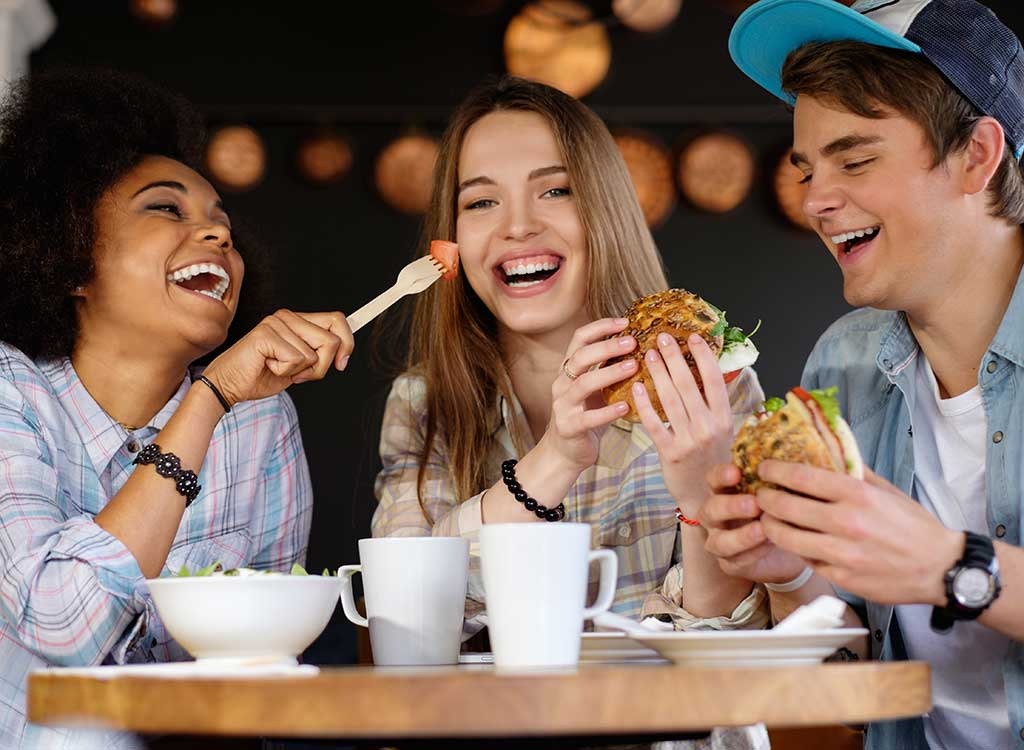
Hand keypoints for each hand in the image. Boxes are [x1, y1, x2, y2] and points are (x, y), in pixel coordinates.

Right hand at [202, 309, 353, 406]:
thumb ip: (319, 354)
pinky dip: (285, 372)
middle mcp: (287, 316)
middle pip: (332, 339)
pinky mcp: (266, 334)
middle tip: (302, 374)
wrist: (229, 386)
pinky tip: (268, 366)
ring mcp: (276, 323)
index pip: (336, 320)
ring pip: (315, 354)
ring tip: (279, 368)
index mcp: (297, 320)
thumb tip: (343, 352)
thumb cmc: (261, 375)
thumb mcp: (300, 366)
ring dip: (301, 371)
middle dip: (322, 366)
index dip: (348, 342)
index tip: (343, 363)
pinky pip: (296, 359)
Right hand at [542, 318, 637, 471]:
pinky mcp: (569, 427)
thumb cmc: (586, 415)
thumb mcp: (596, 388)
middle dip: (607, 346)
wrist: (566, 452)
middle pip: (581, 357)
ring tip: (634, 367)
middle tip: (633, 342)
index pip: (579, 338)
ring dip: (610, 373)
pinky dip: (608, 412)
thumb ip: (608, 368)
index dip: (600, 327)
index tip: (625, 322)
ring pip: (584, 384)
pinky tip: (626, 407)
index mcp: (569, 370)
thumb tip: (639, 345)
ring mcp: (563, 405)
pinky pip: (588, 418)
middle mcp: (562, 383)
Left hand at [632, 333, 731, 514]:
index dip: (704, 356)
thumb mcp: (723, 432)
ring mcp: (689, 440)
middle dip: (675, 358)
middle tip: (662, 336)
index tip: (693, 337)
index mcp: (724, 418)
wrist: (706, 499)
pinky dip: (644, 404)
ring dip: (659, 374)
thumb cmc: (713, 461)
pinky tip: (636, 386)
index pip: (715, 380)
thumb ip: (715, 405)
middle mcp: (709, 427)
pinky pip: (655, 423)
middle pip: (689, 384)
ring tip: (648, 354)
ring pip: (670, 399)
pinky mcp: (670, 452)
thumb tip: (709, 371)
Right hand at [699, 463, 807, 583]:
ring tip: (763, 529)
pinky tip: (770, 545)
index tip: (736, 471)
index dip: (721, 475)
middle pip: (710, 509)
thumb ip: (781, 477)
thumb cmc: (783, 509)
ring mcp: (719, 540)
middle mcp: (716, 516)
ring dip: (740, 535)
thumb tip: (798, 459)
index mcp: (724, 492)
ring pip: (718, 541)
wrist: (791, 544)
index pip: (713, 479)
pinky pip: (734, 560)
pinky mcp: (729, 563)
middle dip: (730, 506)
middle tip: (755, 503)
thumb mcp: (782, 491)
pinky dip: (752, 553)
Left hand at [755, 461, 962, 605]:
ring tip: (768, 518)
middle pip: (785, 506)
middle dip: (765, 498)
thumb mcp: (887, 490)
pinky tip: (794, 540)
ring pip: (786, 537)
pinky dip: (796, 548)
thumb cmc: (914, 526)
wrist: (940, 568)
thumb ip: (855, 472)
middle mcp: (846, 522)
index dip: (775, 470)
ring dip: (770, 525)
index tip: (764, 468)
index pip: (801, 476)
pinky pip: (805, 559)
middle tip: (760, 495)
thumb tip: (828, 452)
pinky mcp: (841, 577)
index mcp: (857, 495)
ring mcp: (841, 553)